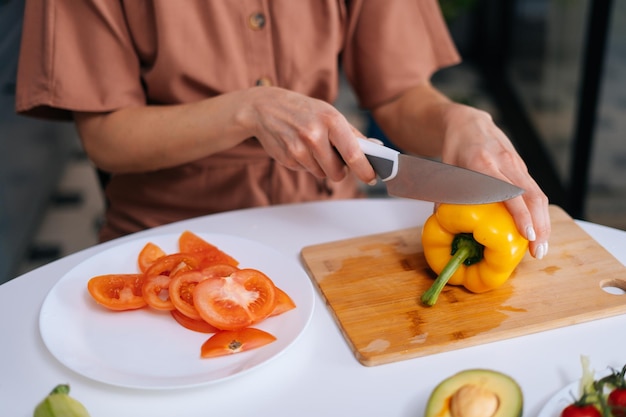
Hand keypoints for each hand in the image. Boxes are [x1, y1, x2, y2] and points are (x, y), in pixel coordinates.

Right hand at [243, 86, 375, 183]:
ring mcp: (299, 148)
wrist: (265, 107)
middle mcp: (314, 135)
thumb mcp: (329, 113)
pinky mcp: (287, 159)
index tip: (372, 178)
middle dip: (339, 169)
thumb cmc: (304, 111)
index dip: (365, 170)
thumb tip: (376, 149)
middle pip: (337, 172)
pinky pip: (306, 171)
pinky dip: (306, 163)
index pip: (353, 154)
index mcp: (331, 120)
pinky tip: (298, 147)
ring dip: (321, 165)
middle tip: (333, 155)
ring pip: (322, 173)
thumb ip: (353, 133)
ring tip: (311, 145)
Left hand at [440, 104, 549, 258]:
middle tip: (538, 251)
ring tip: (541, 247)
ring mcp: (517, 164)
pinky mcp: (522, 168)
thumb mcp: (445, 169)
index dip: (520, 214)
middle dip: (539, 225)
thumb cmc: (454, 148)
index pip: (508, 191)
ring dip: (543, 222)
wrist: (467, 123)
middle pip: (532, 195)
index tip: (527, 234)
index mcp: (483, 163)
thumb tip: (441, 221)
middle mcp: (505, 162)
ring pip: (538, 194)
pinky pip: (535, 192)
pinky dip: (539, 213)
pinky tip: (537, 231)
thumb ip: (445, 194)